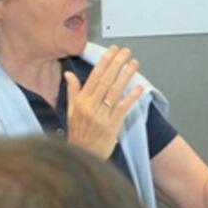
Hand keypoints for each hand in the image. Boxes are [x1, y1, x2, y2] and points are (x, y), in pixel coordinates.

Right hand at [65, 46, 144, 160]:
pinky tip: (139, 88)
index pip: (94, 77)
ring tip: (134, 64)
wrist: (83, 156)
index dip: (104, 62)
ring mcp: (101, 117)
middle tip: (126, 52)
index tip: (112, 51)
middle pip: (106, 81)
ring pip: (115, 91)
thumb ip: (72, 92)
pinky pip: (122, 108)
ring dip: (126, 76)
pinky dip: (131, 97)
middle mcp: (90, 107)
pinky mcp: (112, 126)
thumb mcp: (70, 111)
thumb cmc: (78, 135)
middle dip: (117, 64)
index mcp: (80, 102)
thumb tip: (68, 74)